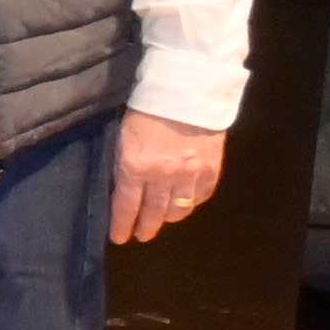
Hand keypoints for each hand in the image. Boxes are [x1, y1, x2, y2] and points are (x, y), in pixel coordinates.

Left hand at [112, 113, 225, 244]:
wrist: (187, 91)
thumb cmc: (147, 110)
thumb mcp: (123, 138)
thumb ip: (124, 166)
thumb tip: (123, 191)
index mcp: (135, 167)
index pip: (126, 207)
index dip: (122, 226)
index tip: (119, 238)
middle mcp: (163, 177)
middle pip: (153, 214)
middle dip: (145, 228)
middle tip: (141, 236)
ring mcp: (190, 175)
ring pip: (178, 210)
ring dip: (168, 218)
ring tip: (162, 220)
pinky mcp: (211, 170)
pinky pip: (200, 197)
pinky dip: (191, 203)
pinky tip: (185, 203)